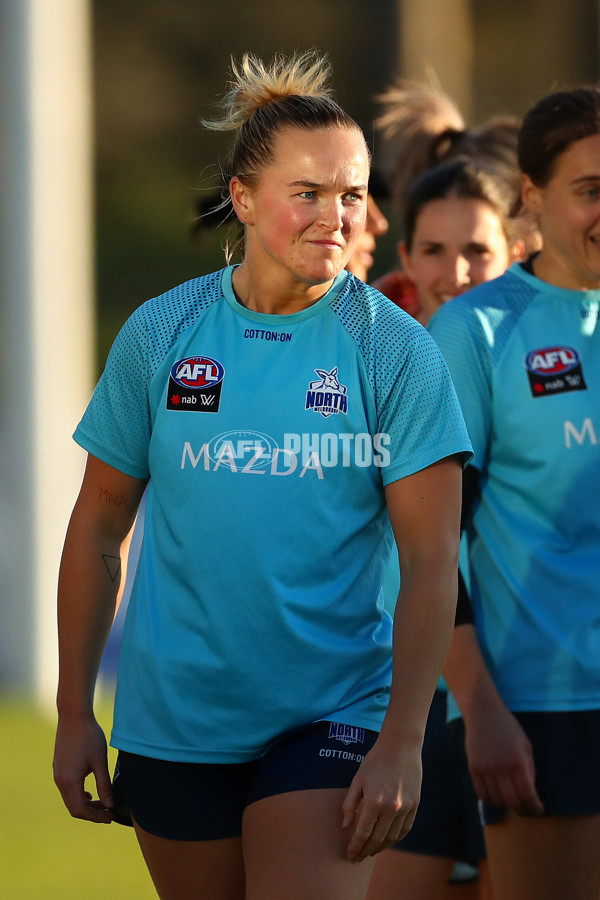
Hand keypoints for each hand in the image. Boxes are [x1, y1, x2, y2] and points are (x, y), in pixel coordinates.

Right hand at [53, 712, 113, 822]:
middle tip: (108, 813)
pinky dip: (79, 794)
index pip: (81, 810)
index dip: (96, 817)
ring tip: (103, 803)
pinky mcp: (58, 767)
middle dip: (92, 813)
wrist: (73, 716)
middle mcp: (60, 780)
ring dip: (85, 803)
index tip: (110, 817)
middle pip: (74, 807)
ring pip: (70, 798)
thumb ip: (104, 784)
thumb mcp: (100, 761)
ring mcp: (57, 774)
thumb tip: (109, 804)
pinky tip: (90, 792)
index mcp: (69, 781)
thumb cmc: (89, 736)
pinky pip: (67, 789)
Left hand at [342, 738, 421, 861]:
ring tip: (371, 851)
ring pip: (392, 838)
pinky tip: (388, 842)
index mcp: (373, 802)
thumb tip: (345, 825)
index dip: (355, 847)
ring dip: (380, 848)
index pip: (362, 833)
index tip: (350, 855)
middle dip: (365, 851)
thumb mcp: (357, 779)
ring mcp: (405, 808)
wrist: (401, 746)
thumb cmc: (375, 760)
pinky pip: (405, 830)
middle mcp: (391, 808)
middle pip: (377, 839)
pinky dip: (396, 839)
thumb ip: (350, 803)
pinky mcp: (415, 805)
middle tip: (358, 857)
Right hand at [463, 705, 543, 814]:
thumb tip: (530, 792)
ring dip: (506, 805)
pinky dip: (491, 800)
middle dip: (522, 808)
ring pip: (497, 800)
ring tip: (512, 801)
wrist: (483, 713)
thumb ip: (529, 770)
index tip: (538, 809)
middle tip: (526, 808)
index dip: (535, 806)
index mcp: (517, 760)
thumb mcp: (526, 746)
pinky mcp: (473, 769)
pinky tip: (497, 796)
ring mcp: (485, 769)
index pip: (527, 794)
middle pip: (512, 801)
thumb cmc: (508, 728)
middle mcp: (500, 767)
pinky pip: (482, 794)